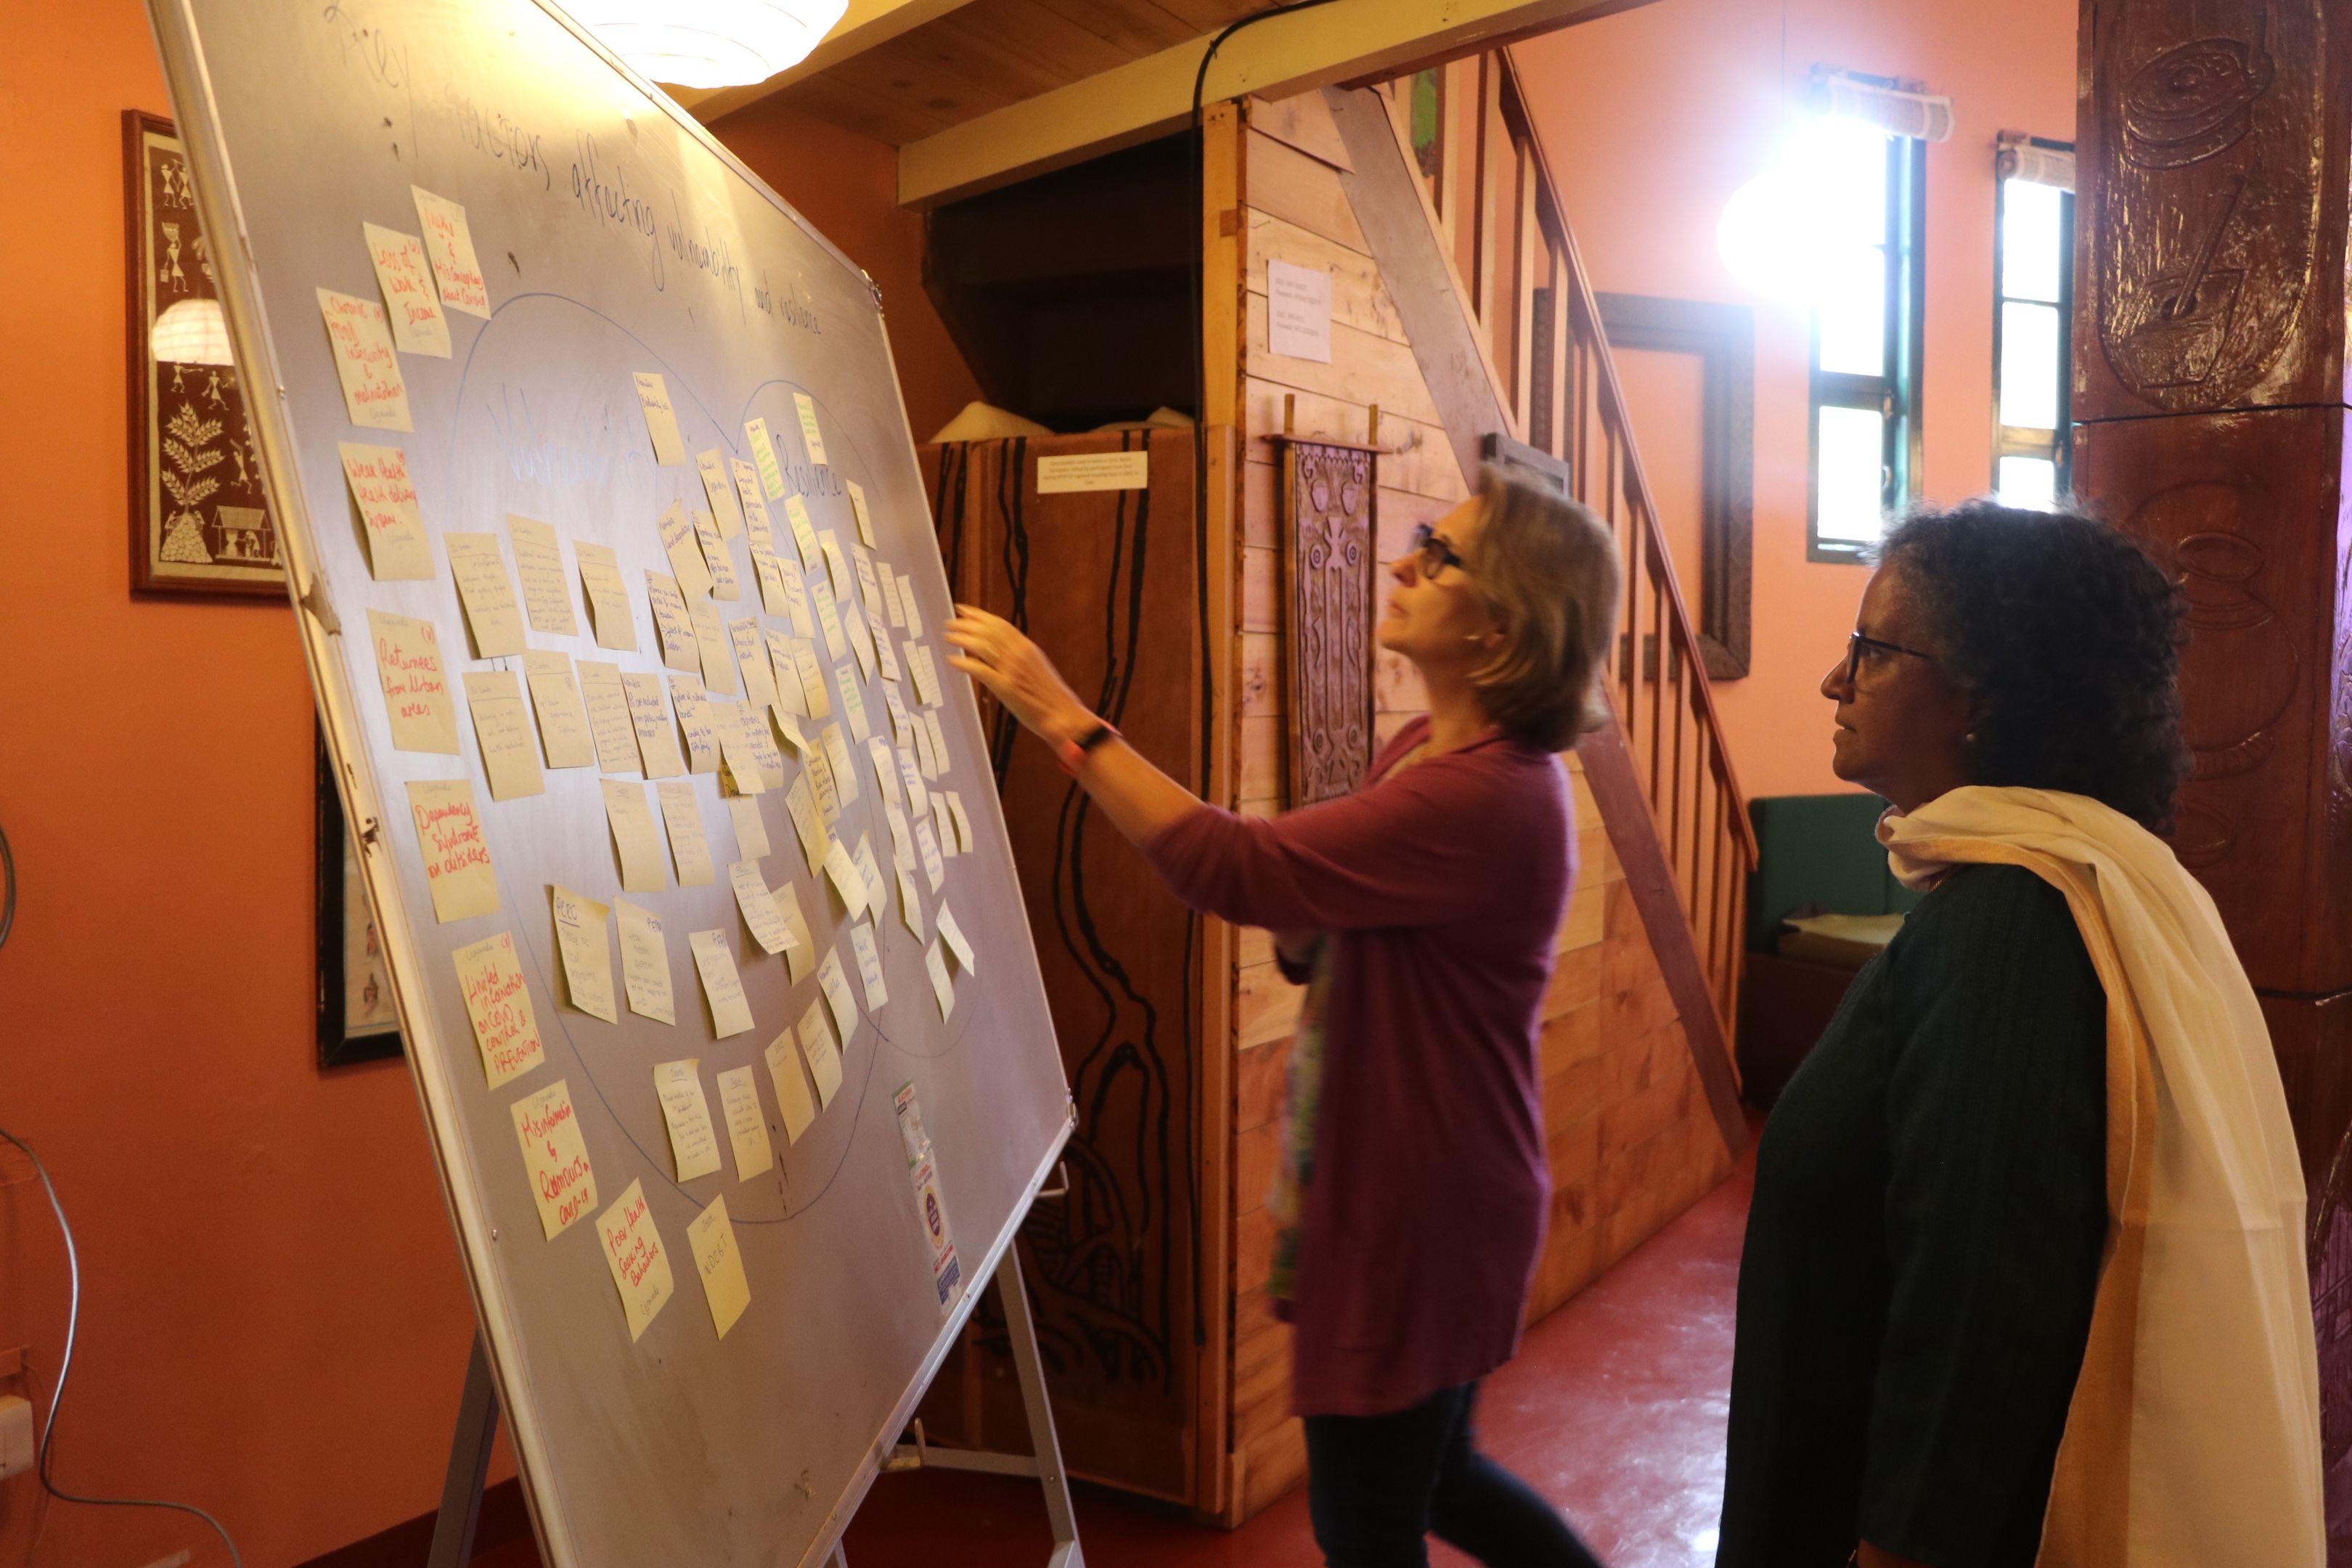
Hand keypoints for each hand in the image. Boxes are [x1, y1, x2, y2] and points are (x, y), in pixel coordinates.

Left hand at [941, 605, 1093, 745]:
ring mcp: (1011, 670)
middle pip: (988, 632)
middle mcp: (1019, 654)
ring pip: (981, 646)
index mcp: (1027, 648)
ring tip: (948, 636)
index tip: (964, 610)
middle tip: (949, 622)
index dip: (979, 616)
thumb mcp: (1037, 668)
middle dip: (966, 624)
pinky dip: (964, 663)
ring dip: (962, 638)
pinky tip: (952, 660)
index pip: (1000, 625)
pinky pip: (980, 670)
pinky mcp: (1006, 688)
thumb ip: (1020, 657)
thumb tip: (1002, 651)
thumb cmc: (1051, 696)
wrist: (1064, 714)